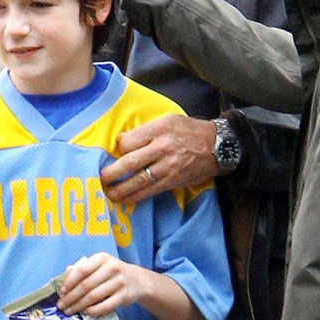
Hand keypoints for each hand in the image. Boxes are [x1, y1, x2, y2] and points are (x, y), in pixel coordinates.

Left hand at [57, 252, 145, 316]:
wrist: (137, 280)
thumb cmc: (112, 272)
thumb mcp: (99, 265)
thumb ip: (82, 268)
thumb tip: (63, 277)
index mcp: (102, 258)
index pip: (82, 269)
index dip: (70, 281)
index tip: (61, 292)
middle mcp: (112, 268)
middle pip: (87, 285)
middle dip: (71, 297)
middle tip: (61, 305)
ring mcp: (119, 282)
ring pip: (94, 296)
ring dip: (79, 305)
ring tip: (69, 311)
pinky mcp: (124, 296)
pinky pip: (105, 306)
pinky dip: (92, 311)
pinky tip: (84, 312)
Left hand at [100, 114, 217, 204]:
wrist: (218, 146)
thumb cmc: (190, 131)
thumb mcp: (169, 120)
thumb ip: (145, 130)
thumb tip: (122, 140)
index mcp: (160, 129)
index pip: (129, 142)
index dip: (119, 148)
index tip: (117, 152)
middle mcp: (163, 148)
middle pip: (130, 162)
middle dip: (112, 173)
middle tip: (101, 178)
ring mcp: (168, 166)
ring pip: (138, 181)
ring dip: (120, 189)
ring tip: (108, 194)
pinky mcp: (173, 181)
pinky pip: (150, 191)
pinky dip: (136, 197)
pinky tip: (126, 200)